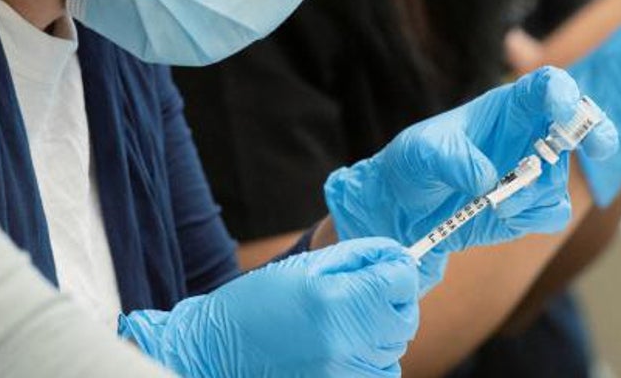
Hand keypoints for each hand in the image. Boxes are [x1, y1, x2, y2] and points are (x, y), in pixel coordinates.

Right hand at [118, 238, 418, 377]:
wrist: (217, 353)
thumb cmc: (257, 304)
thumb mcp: (305, 266)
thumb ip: (358, 256)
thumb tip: (397, 255)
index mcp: (334, 303)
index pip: (400, 282)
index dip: (397, 270)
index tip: (388, 268)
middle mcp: (344, 345)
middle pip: (404, 319)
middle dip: (392, 301)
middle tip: (363, 293)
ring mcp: (343, 376)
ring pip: (394, 349)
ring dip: (380, 332)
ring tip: (343, 322)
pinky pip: (380, 375)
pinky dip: (371, 359)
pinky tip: (342, 347)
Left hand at [324, 67, 617, 289]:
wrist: (403, 209)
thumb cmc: (413, 164)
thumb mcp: (421, 152)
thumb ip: (453, 159)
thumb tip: (486, 179)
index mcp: (505, 107)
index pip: (545, 86)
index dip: (561, 93)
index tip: (564, 110)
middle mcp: (527, 135)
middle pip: (577, 125)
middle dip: (596, 132)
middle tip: (601, 145)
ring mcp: (533, 171)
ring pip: (559, 180)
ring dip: (533, 194)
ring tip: (495, 201)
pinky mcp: (528, 207)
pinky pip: (551, 213)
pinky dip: (531, 218)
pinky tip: (501, 217)